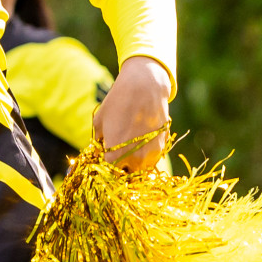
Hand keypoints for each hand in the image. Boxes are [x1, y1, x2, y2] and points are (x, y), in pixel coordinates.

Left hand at [93, 56, 172, 170]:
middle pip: (126, 174)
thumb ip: (98, 140)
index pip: (109, 173)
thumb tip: (98, 151)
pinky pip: (153, 158)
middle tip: (118, 153)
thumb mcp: (99, 121)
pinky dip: (147, 153)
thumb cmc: (117, 102)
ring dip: (135, 162)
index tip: (106, 157)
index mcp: (115, 156)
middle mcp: (135, 160)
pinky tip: (142, 138)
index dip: (106, 166)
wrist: (144, 87)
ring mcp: (151, 155)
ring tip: (131, 145)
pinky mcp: (162, 146)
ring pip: (142, 168)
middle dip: (121, 167)